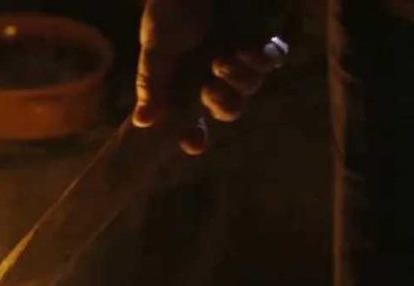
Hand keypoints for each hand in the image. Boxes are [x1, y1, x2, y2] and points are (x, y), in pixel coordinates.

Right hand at [132, 0, 286, 154]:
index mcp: (187, 83)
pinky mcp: (256, 36)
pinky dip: (261, 60)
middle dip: (224, 106)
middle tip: (208, 91)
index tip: (192, 144)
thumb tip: (142, 122)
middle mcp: (214, 74)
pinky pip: (271, 58)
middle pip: (229, 108)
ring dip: (240, 82)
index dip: (194, 136)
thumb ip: (151, 85)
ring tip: (221, 63)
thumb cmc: (167, 11)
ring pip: (250, 87)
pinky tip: (244, 51)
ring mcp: (237, 56)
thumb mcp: (155, 51)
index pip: (193, 120)